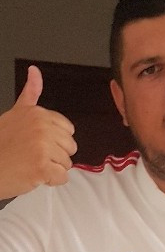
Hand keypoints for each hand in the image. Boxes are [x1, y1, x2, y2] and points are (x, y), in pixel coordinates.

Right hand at [0, 66, 77, 199]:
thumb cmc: (1, 146)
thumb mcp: (15, 114)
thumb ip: (30, 94)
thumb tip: (35, 70)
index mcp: (37, 113)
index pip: (68, 130)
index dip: (55, 140)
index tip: (36, 142)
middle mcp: (41, 126)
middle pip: (70, 147)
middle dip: (55, 155)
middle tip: (32, 155)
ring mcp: (42, 146)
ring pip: (67, 163)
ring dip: (52, 168)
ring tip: (31, 164)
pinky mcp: (42, 167)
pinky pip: (62, 177)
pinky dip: (50, 181)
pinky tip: (34, 174)